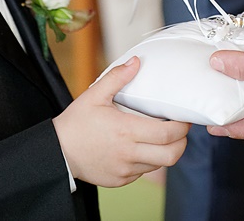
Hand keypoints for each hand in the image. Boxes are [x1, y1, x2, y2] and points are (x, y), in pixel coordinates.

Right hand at [53, 57, 189, 186]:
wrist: (58, 152)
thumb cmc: (76, 123)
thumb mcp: (94, 95)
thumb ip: (117, 77)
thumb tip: (136, 62)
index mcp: (126, 131)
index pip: (167, 134)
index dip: (182, 127)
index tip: (184, 118)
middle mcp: (128, 154)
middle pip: (171, 155)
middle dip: (182, 143)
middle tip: (181, 130)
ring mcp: (125, 170)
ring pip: (159, 165)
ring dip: (166, 152)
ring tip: (163, 137)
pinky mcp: (120, 180)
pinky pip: (143, 172)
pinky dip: (149, 161)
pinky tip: (142, 147)